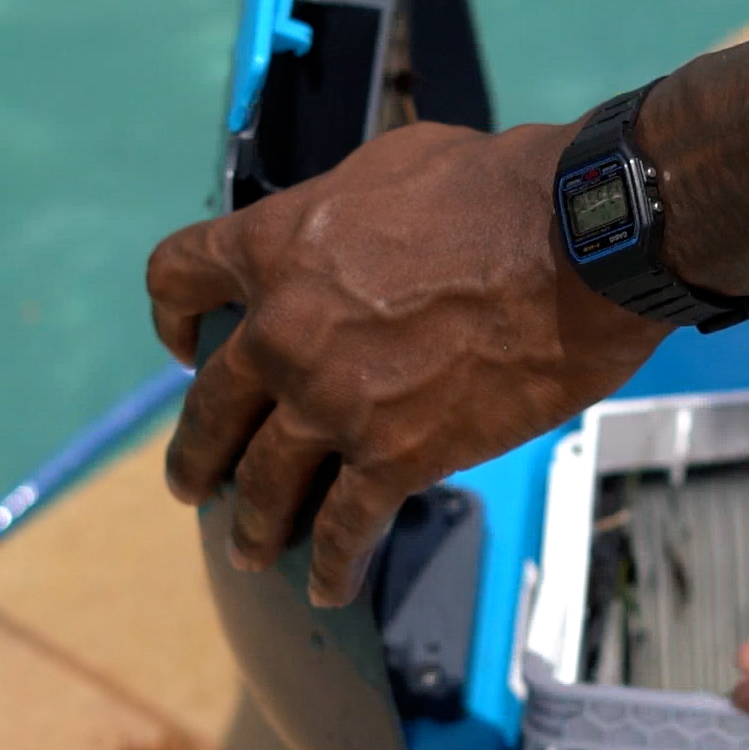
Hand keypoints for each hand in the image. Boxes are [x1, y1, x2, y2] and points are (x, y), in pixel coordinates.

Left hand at [146, 118, 668, 604]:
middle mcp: (284, 331)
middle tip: (194, 483)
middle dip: (197, 455)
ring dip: (254, 523)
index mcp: (276, 246)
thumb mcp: (389, 165)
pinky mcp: (396, 455)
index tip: (183, 347)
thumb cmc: (499, 187)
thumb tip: (345, 226)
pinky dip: (334, 563)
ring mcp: (334, 401)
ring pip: (265, 483)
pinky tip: (330, 583)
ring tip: (253, 548)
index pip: (176, 279)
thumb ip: (340, 209)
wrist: (576, 241)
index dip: (172, 320)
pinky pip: (345, 526)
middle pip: (209, 409)